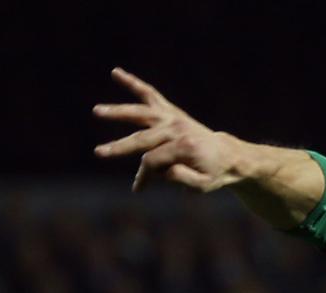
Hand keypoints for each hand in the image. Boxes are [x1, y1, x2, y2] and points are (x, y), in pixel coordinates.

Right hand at [94, 67, 245, 192]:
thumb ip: (184, 179)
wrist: (228, 155)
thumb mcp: (203, 185)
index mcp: (185, 147)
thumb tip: (163, 172)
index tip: (141, 187)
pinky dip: (133, 84)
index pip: (152, 161)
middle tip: (99, 152)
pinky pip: (149, 94)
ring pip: (141, 113)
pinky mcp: (170, 111)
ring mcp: (173, 118)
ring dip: (118, 112)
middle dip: (120, 147)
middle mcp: (177, 129)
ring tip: (98, 111)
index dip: (145, 175)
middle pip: (143, 139)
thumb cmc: (213, 173)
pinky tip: (116, 72)